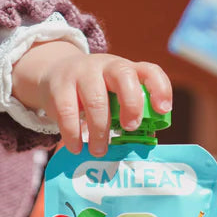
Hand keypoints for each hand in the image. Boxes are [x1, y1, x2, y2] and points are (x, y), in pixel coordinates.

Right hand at [11, 41, 171, 156]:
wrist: (53, 75)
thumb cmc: (94, 93)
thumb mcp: (113, 96)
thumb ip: (129, 114)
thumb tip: (145, 140)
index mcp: (126, 69)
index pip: (149, 71)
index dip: (160, 89)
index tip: (163, 110)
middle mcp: (106, 66)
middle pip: (124, 76)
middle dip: (131, 104)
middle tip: (130, 128)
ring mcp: (81, 73)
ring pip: (95, 99)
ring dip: (100, 130)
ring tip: (99, 151)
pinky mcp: (60, 87)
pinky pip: (67, 112)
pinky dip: (73, 134)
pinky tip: (76, 148)